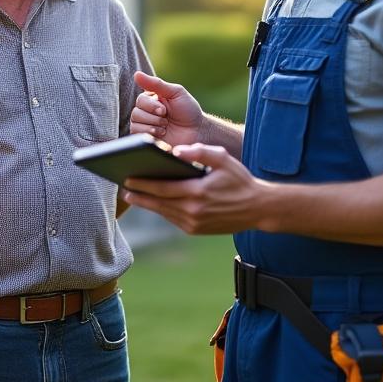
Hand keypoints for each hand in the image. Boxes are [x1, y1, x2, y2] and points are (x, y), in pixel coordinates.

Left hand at [121, 144, 266, 234]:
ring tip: (134, 194)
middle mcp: (193, 211)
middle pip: (158, 203)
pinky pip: (173, 219)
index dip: (143, 184)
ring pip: (163, 213)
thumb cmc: (240, 180)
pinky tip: (154, 202)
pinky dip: (162, 211)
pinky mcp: (196, 230)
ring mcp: (194, 223)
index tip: (128, 179)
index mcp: (198, 192)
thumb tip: (176, 151)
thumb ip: (199, 152)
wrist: (258, 209)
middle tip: (124, 188)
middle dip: (140, 195)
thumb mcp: (223, 159)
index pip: (163, 188)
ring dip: (148, 204)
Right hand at [130, 72, 204, 145]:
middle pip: (136, 112)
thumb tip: (136, 74)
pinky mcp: (146, 138)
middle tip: (166, 119)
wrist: (197, 132)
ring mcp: (146, 126)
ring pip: (135, 123)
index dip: (151, 106)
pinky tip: (162, 134)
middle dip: (153, 117)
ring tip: (165, 127)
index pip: (140, 100)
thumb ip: (156, 84)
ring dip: (153, 125)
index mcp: (152, 100)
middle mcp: (146, 112)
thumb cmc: (188, 111)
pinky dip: (150, 133)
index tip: (165, 110)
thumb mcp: (175, 92)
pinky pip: (136, 134)